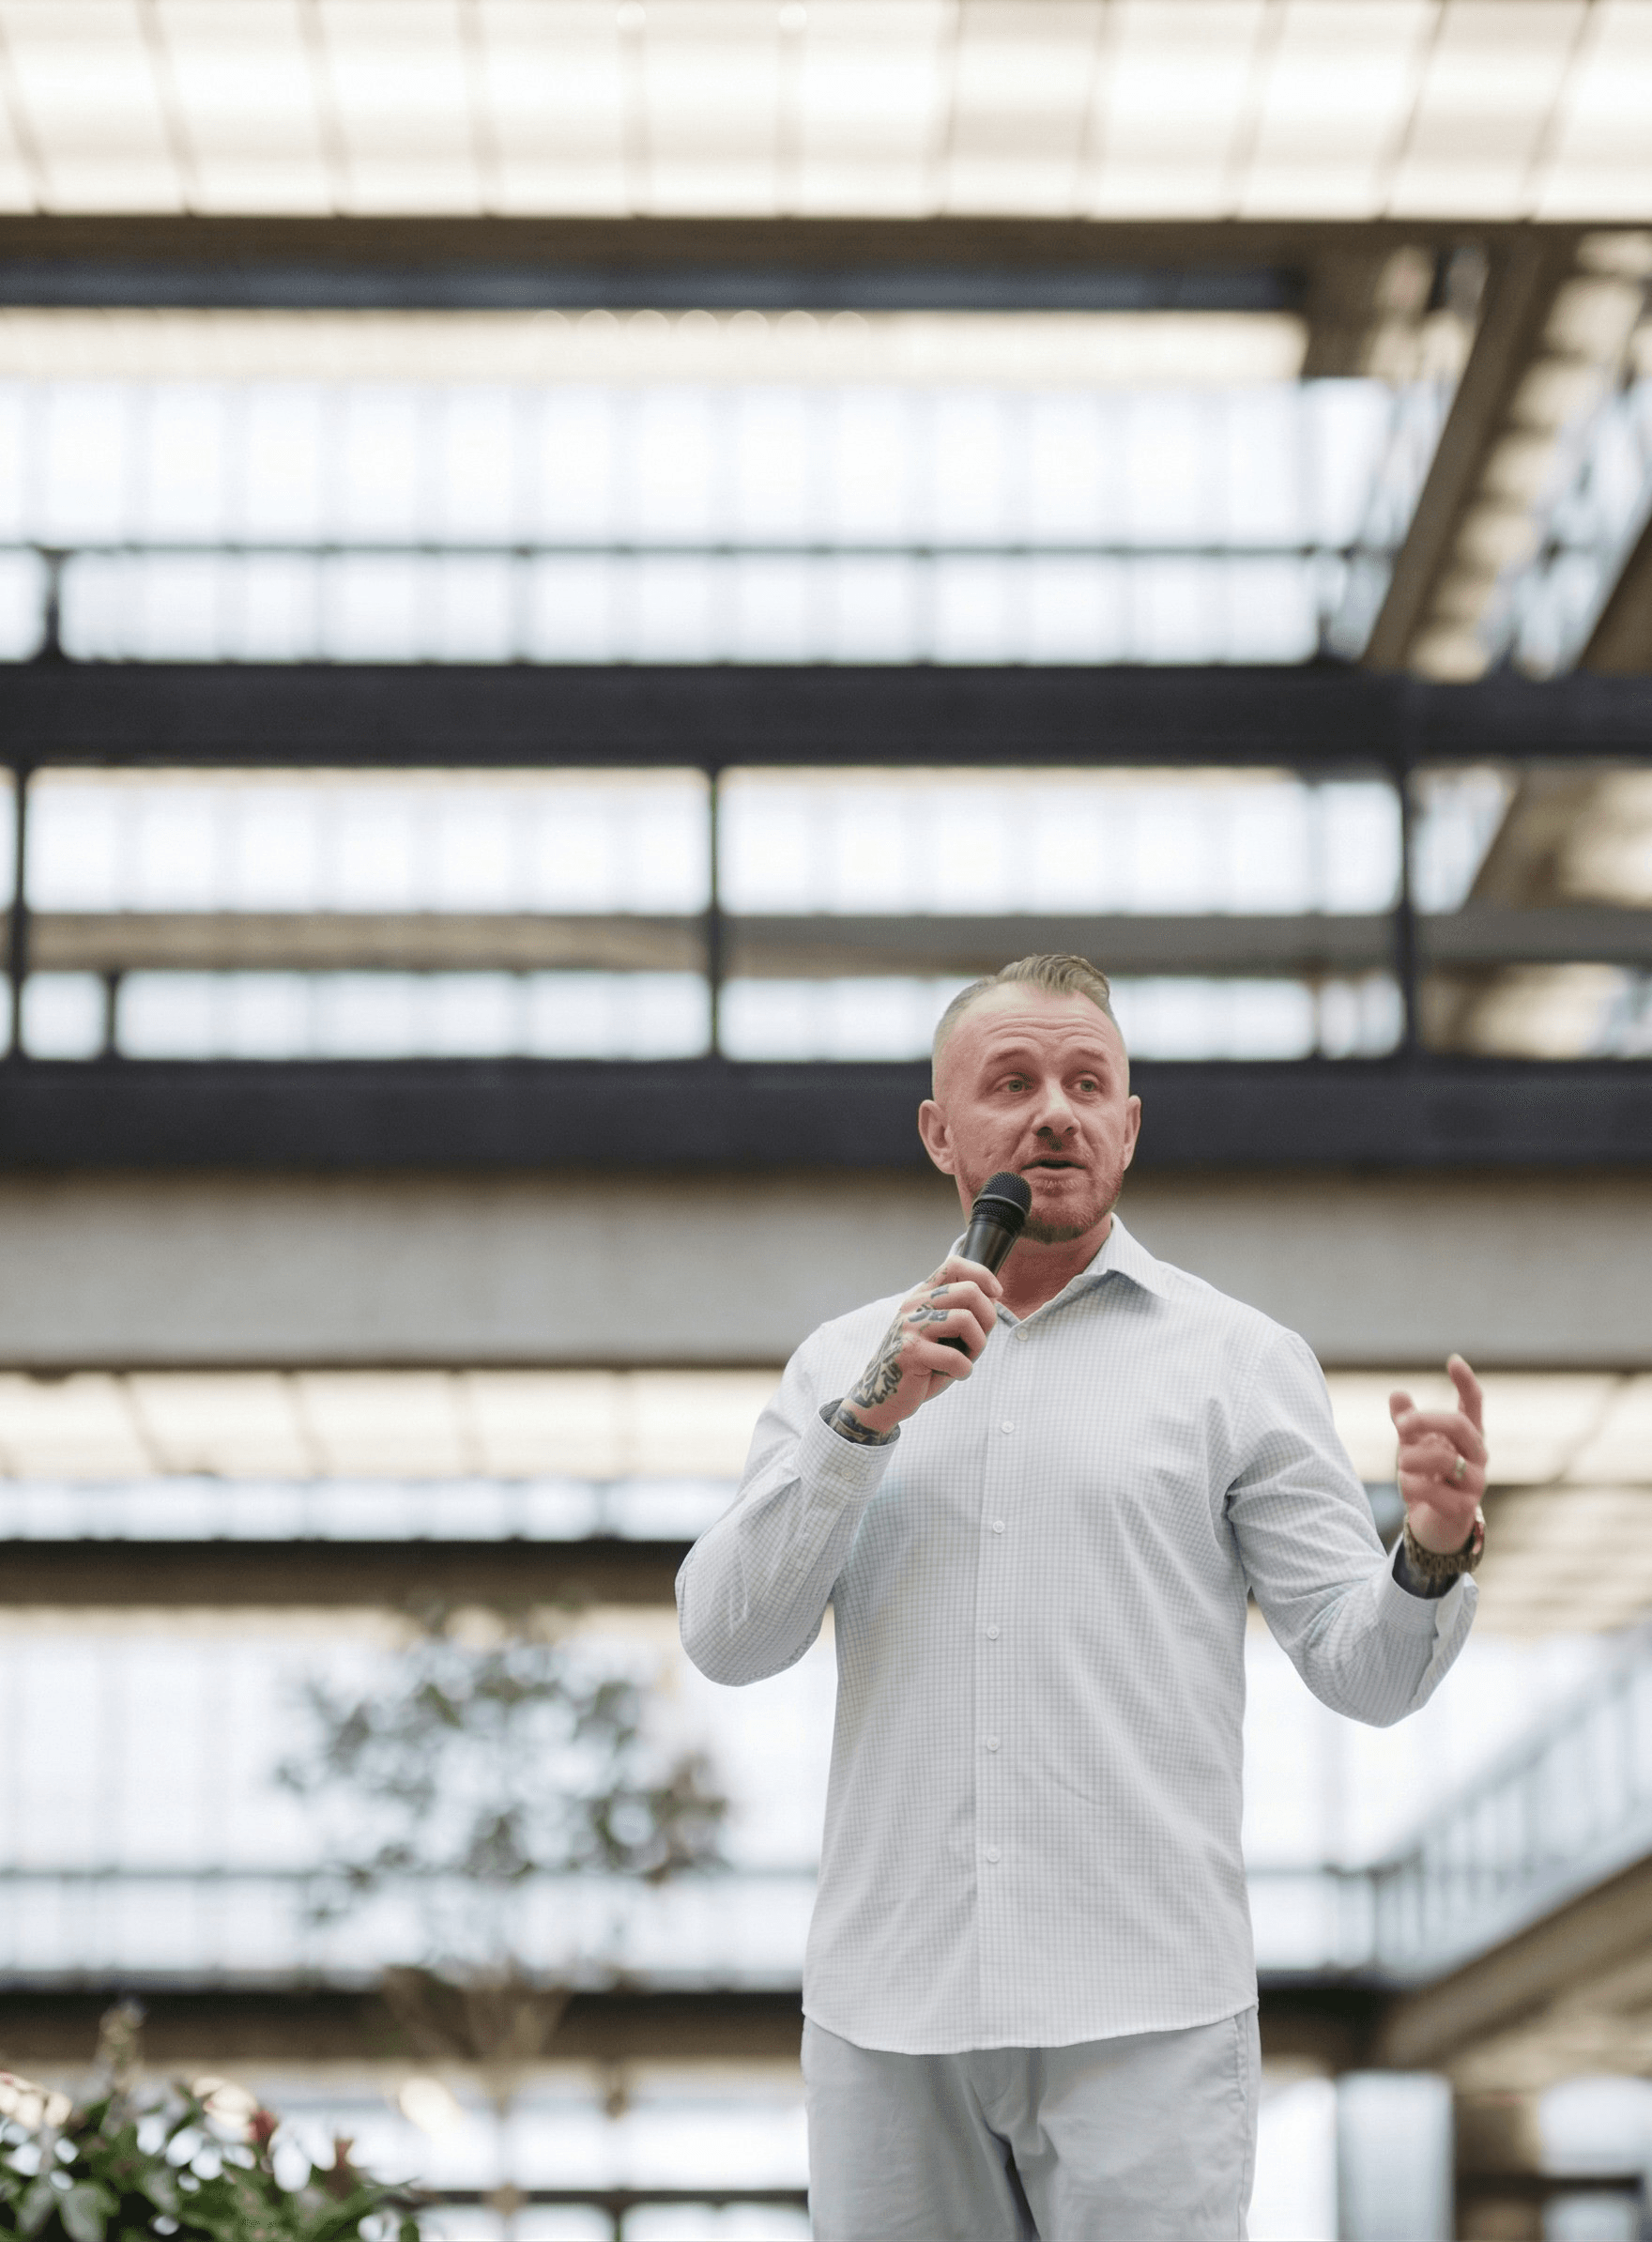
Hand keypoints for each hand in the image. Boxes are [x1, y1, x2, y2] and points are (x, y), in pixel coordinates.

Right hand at [834, 1256, 1002, 1438]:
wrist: (881, 1397)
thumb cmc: (920, 1366)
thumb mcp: (943, 1334)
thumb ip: (965, 1313)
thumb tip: (994, 1296)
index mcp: (922, 1297)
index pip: (954, 1265)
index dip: (983, 1276)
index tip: (995, 1295)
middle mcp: (914, 1305)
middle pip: (970, 1291)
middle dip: (988, 1319)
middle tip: (978, 1342)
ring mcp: (910, 1326)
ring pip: (966, 1319)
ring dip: (977, 1346)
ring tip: (965, 1360)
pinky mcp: (910, 1352)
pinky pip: (956, 1357)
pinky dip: (964, 1370)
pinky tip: (955, 1375)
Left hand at [1390, 1354, 1486, 1554]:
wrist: (1435, 1526)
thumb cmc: (1427, 1479)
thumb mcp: (1413, 1447)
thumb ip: (1407, 1423)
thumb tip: (1397, 1393)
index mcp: (1467, 1437)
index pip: (1473, 1405)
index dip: (1466, 1383)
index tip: (1454, 1360)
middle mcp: (1477, 1456)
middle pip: (1459, 1426)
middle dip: (1426, 1420)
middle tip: (1401, 1424)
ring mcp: (1474, 1482)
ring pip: (1443, 1458)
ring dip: (1412, 1458)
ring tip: (1402, 1464)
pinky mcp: (1463, 1508)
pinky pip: (1431, 1489)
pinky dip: (1410, 1484)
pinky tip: (1406, 1485)